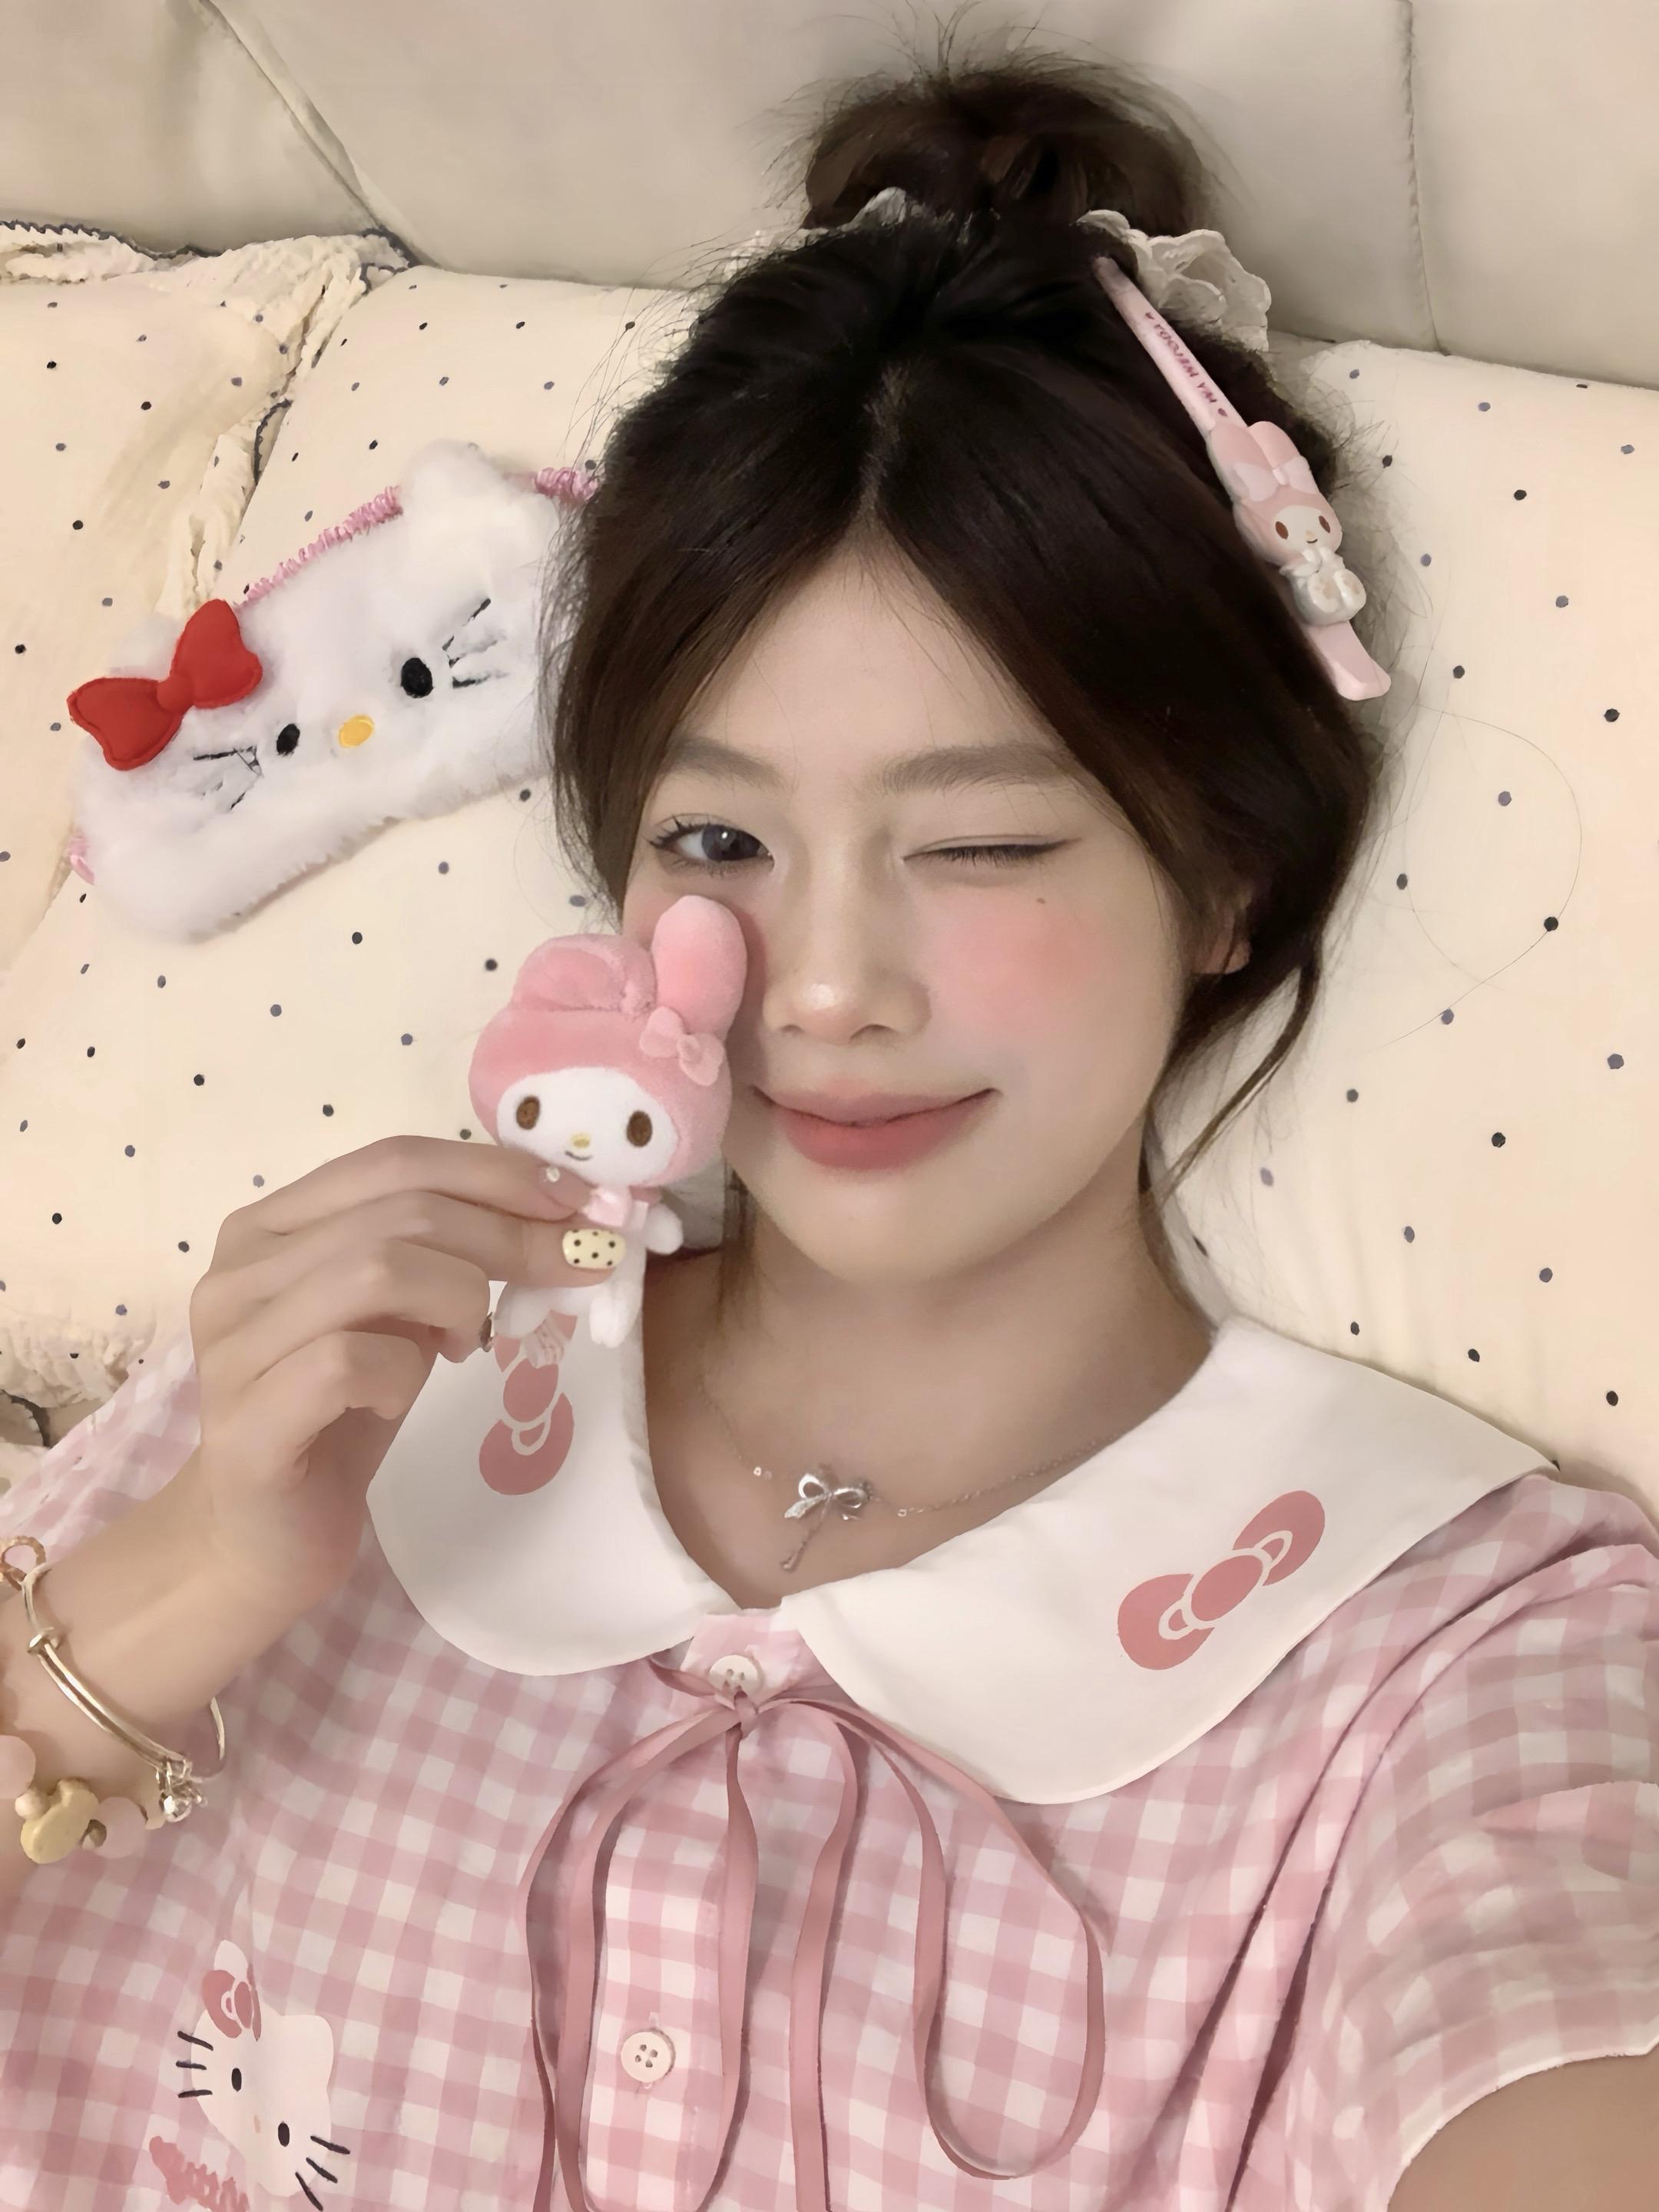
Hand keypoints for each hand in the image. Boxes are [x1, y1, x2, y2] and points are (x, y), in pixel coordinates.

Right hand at [172, 1134, 615, 1624]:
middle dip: (510, 1232)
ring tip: (469, 1341)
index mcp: (271, 1226)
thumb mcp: (400, 1318)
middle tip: (579, 1265)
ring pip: (376, 1270)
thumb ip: (447, 1257)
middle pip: (400, 1210)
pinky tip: (401, 1398)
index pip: (395, 1161)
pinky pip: (347, 1361)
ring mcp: (234, 1345)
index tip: (580, 1200)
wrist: (261, 1539)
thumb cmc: (339, 1417)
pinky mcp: (247, 1422)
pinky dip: (403, 1372)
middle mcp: (239, 1271)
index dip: (496, 1172)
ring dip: (459, 1297)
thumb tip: (561, 1214)